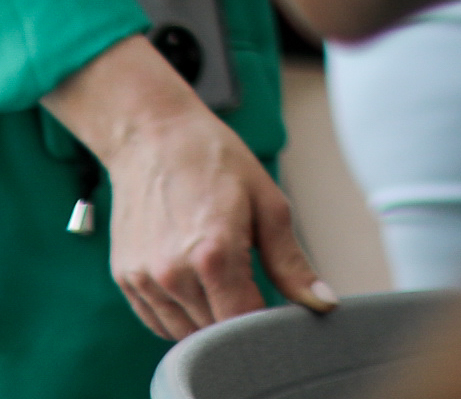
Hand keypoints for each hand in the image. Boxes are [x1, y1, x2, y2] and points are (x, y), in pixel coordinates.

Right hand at [47, 32, 329, 338]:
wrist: (154, 140)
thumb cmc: (218, 164)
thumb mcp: (269, 205)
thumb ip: (291, 264)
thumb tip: (323, 302)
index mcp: (213, 254)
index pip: (241, 321)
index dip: (265, 323)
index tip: (281, 310)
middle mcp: (171, 274)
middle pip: (213, 331)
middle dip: (240, 320)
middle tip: (257, 289)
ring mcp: (142, 280)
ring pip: (183, 332)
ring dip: (210, 320)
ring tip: (227, 281)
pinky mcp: (125, 279)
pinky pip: (158, 321)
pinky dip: (182, 315)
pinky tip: (199, 286)